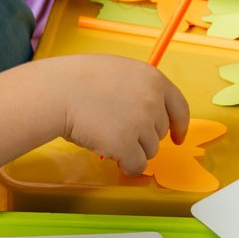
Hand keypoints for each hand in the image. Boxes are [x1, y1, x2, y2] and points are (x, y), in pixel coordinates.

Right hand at [50, 55, 189, 174]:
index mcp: (153, 79)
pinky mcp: (127, 145)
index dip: (179, 125)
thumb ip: (140, 88)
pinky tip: (110, 153)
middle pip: (160, 132)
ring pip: (149, 151)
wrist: (59, 92)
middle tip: (117, 127)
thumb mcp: (120, 71)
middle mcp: (153, 101)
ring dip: (132, 149)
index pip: (180, 107)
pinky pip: (136, 165)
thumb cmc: (80, 80)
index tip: (177, 137)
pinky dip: (126, 165)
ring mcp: (141, 124)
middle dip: (142, 136)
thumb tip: (150, 110)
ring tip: (107, 134)